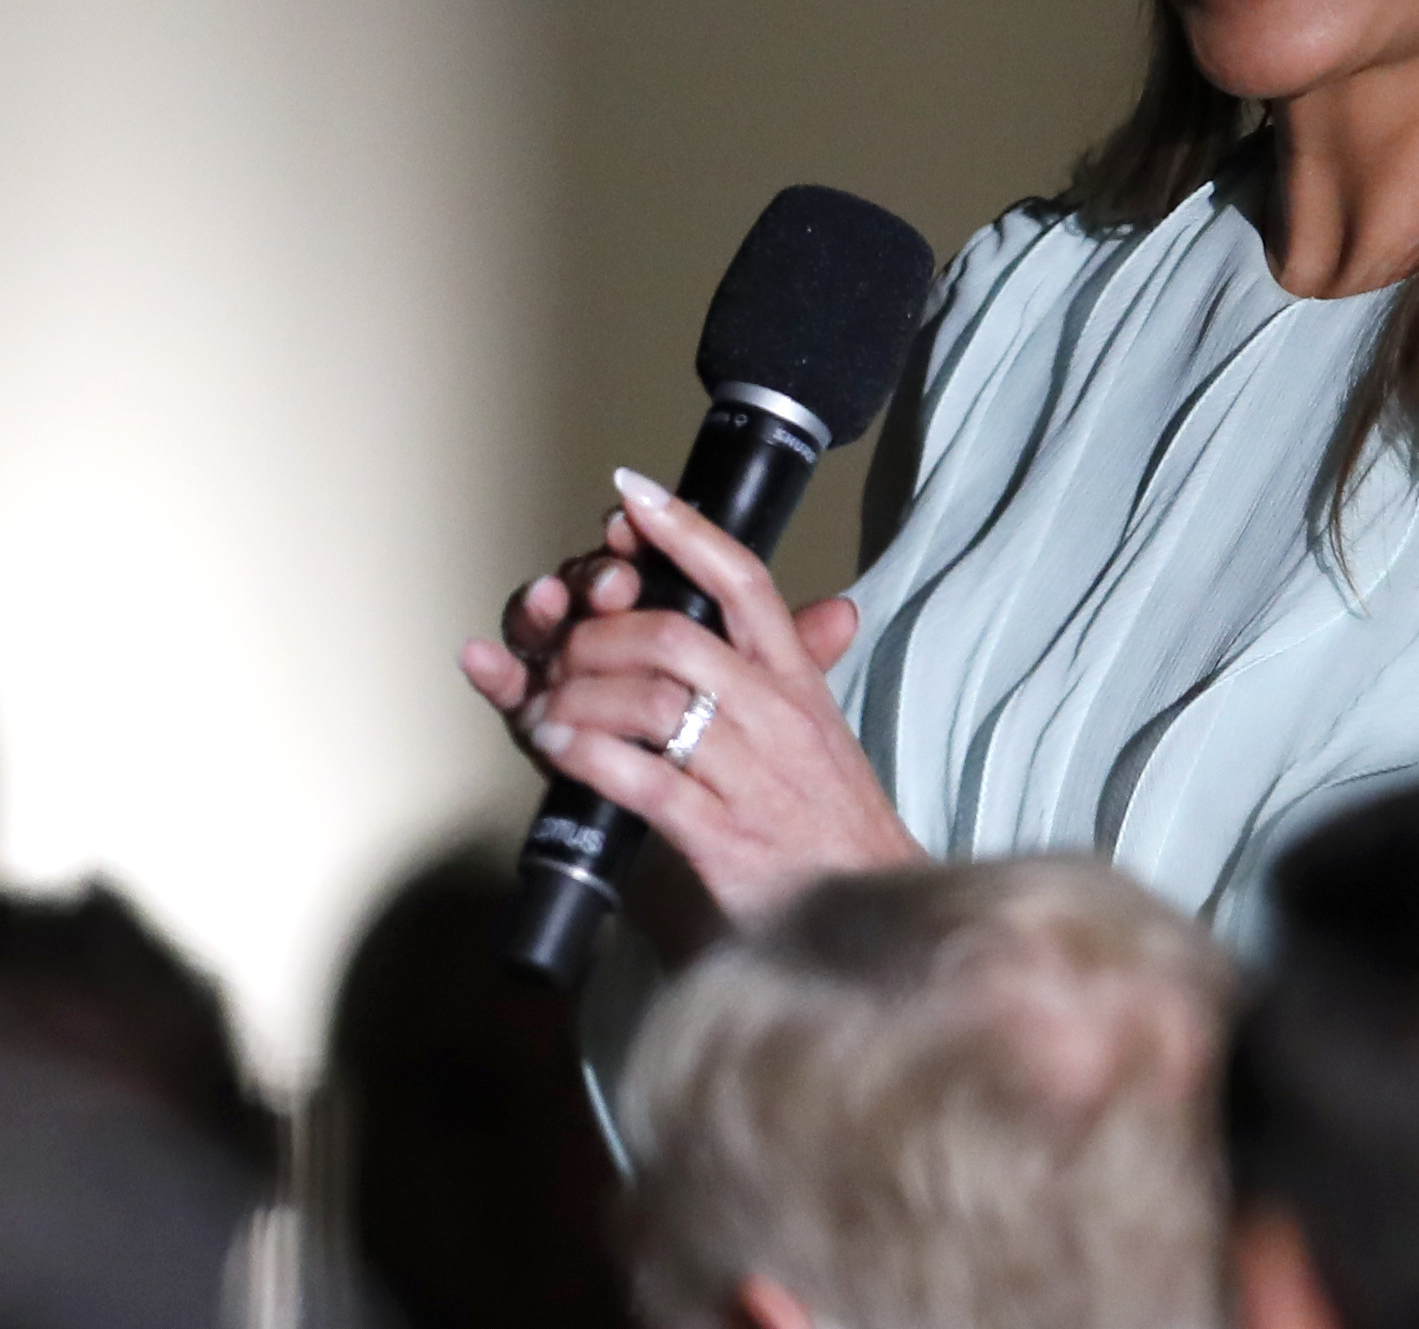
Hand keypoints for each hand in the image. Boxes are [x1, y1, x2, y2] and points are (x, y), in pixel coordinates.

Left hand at [458, 468, 923, 924]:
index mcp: (797, 683)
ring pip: (652, 701)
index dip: (684, 531)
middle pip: (675, 634)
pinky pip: (642, 779)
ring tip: (543, 703)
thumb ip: (805, 671)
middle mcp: (778, 719)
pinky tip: (556, 745)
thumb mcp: (823, 737)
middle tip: (560, 645)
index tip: (630, 494)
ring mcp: (751, 779)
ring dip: (578, 693)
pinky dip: (586, 754)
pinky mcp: (723, 840)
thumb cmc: (833, 828)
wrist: (875, 923)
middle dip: (599, 630)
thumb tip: (834, 607)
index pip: (744, 581)